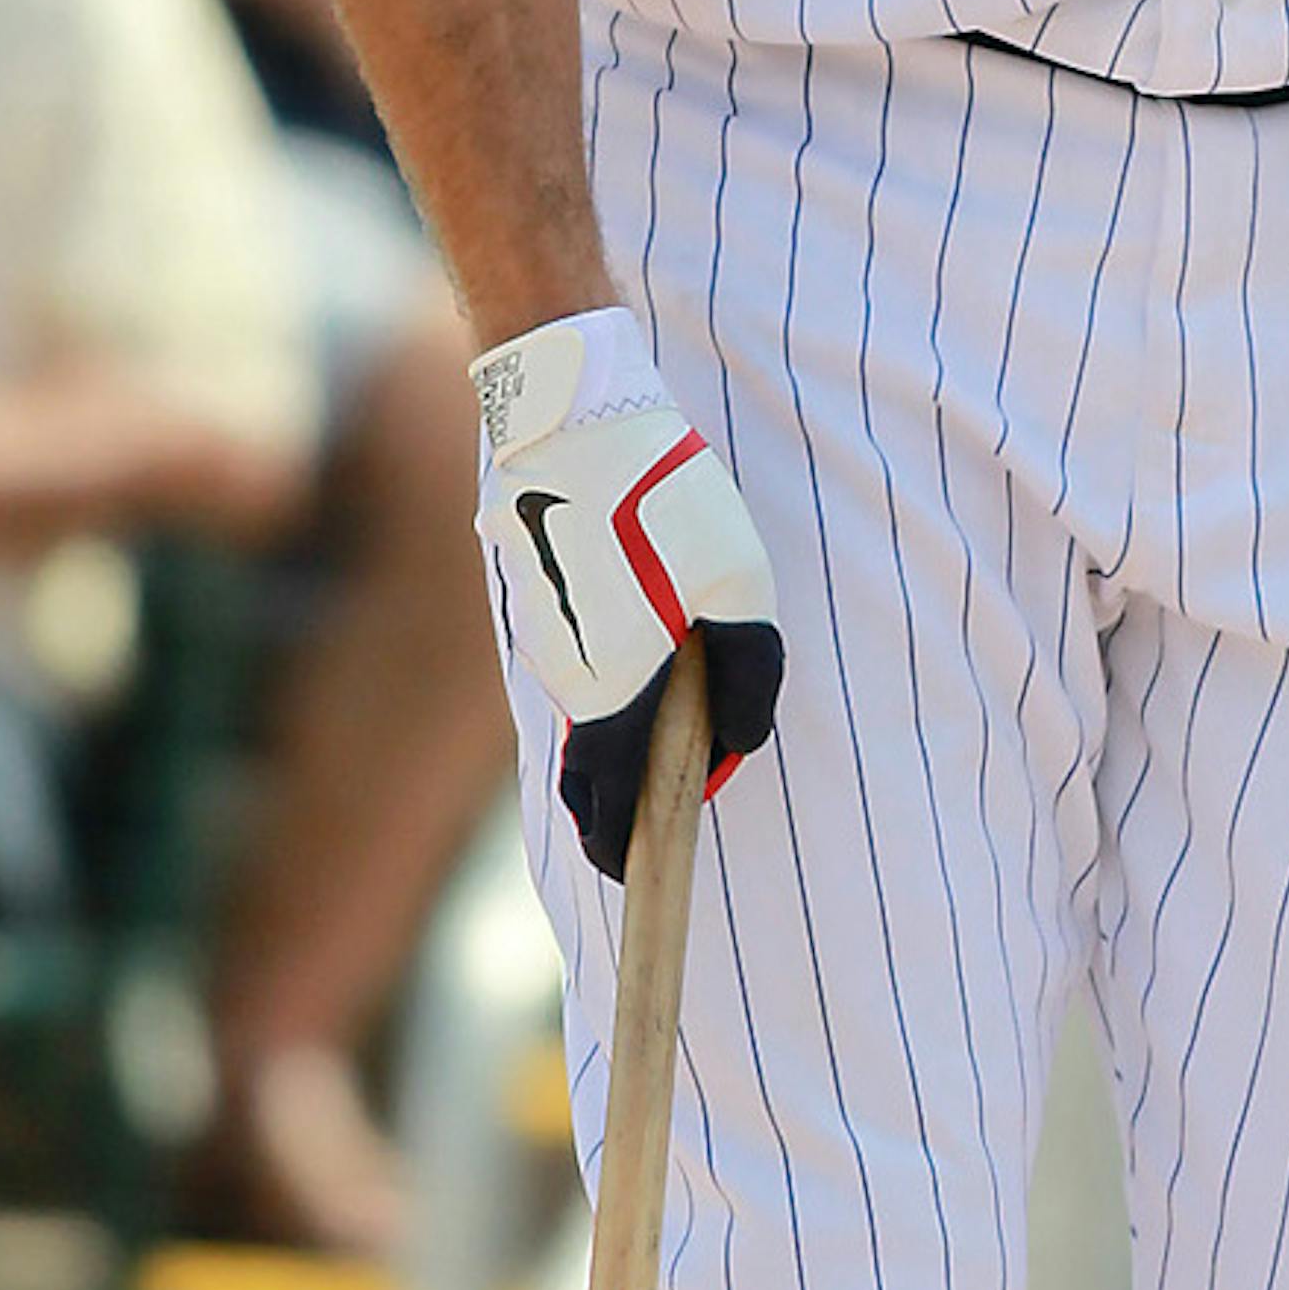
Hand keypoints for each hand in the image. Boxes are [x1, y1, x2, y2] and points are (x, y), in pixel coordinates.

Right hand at [474, 307, 782, 875]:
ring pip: (583, 712)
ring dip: (620, 730)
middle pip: (588, 769)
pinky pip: (573, 665)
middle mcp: (568, 678)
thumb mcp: (741, 584)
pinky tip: (645, 645)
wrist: (575, 415)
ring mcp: (546, 639)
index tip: (641, 874)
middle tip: (658, 812)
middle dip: (619, 802)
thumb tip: (738, 745)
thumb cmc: (667, 499)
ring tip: (674, 717)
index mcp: (615, 690)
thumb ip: (749, 674)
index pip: (606, 805)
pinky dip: (605, 681)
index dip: (623, 849)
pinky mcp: (539, 600)